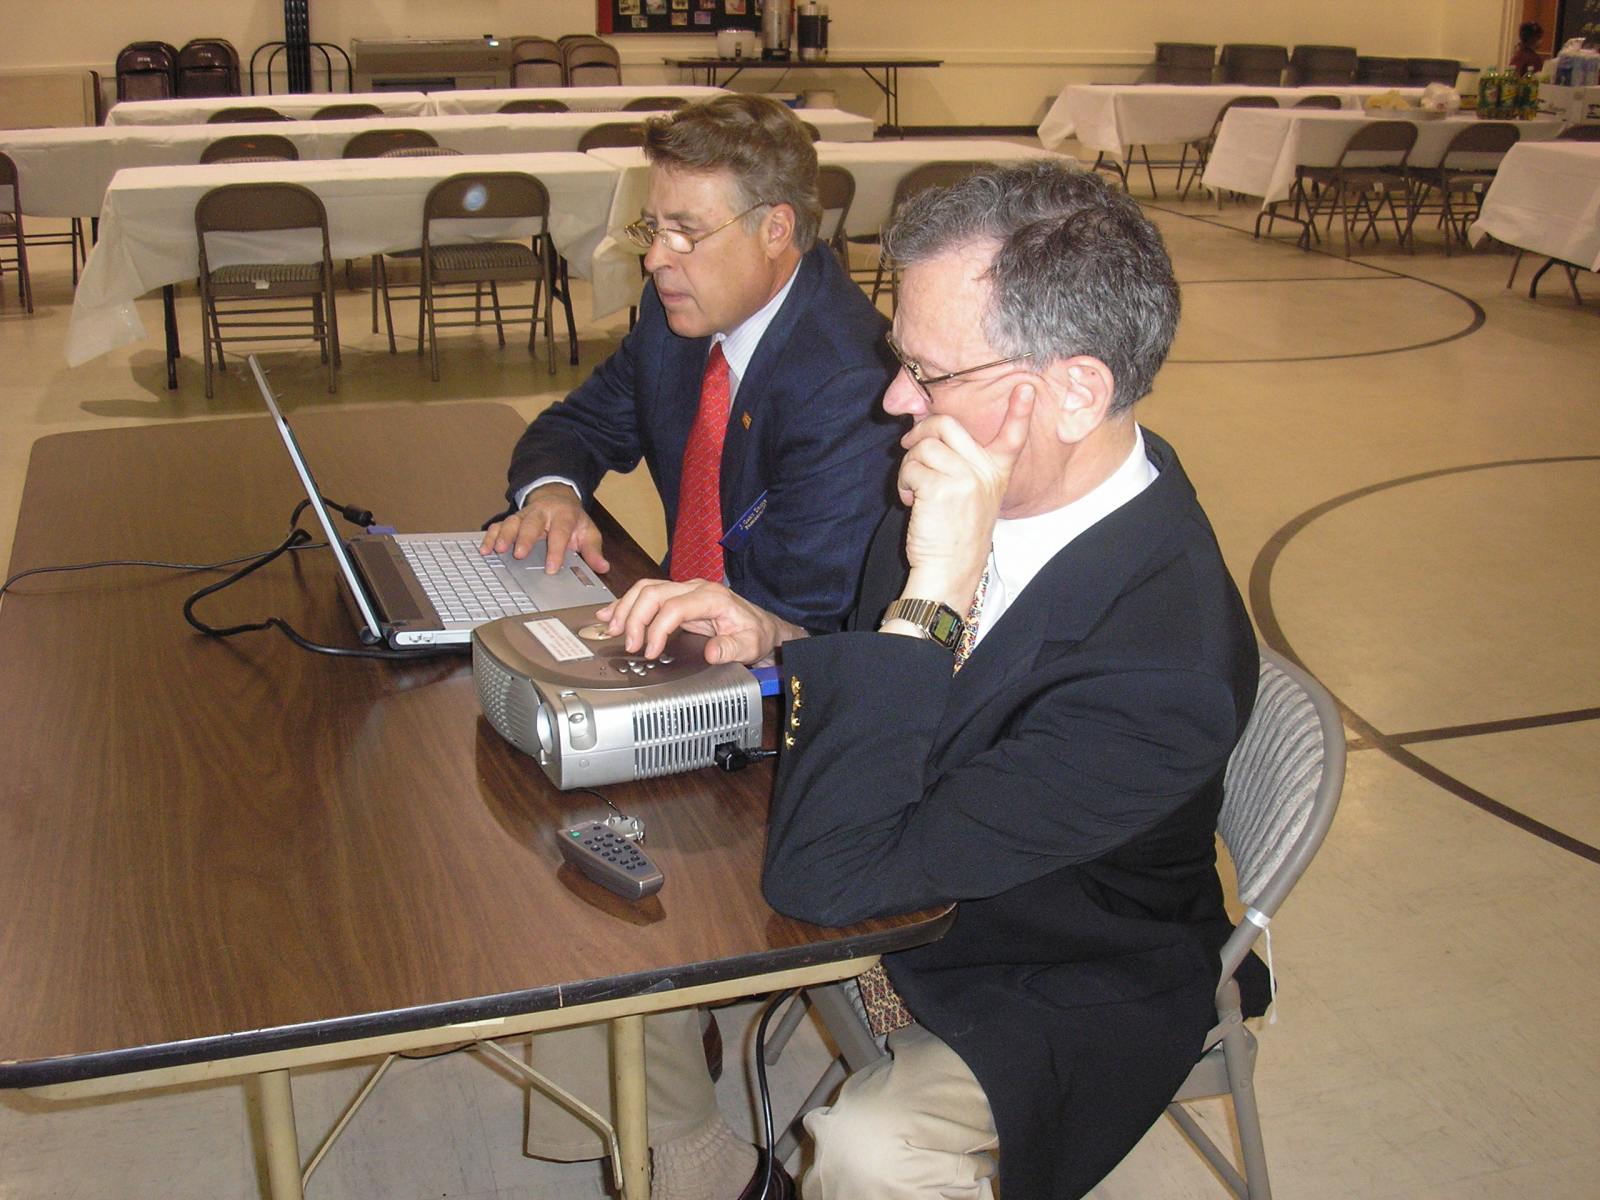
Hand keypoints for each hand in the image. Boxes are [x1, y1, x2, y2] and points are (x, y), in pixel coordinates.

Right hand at [480, 483, 609, 574]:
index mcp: (563, 515)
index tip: (551, 568)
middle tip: (518, 554)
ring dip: (504, 536)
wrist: (557, 498)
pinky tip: (485, 549)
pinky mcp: (512, 519)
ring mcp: (525, 515)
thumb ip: (593, 550)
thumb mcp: (588, 532)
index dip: (555, 550)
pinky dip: (491, 536)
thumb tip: (603, 567)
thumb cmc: (572, 521)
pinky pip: (499, 525)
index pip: (560, 533)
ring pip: (512, 522)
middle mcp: (542, 513)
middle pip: (532, 523)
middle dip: (525, 538)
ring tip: (497, 550)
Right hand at [595, 578, 804, 663]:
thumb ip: (732, 649)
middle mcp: (696, 589)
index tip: (650, 651)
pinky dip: (627, 604)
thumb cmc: (755, 633)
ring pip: (646, 589)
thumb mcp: (751, 644)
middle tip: (629, 644)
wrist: (761, 626)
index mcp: (713, 598)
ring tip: (612, 629)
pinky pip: (647, 595)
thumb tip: (712, 653)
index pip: (674, 606)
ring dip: (625, 608)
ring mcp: (685, 591)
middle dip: (635, 617)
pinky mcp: (678, 598)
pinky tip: (611, 614)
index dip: (657, 628)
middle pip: (654, 592)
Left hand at [896, 385, 1035, 610]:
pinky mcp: (941, 488)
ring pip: (922, 447)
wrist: (950, 570)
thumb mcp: (972, 496)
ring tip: (913, 489)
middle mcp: (984, 471)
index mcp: (996, 472)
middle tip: (909, 448)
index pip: (1013, 438)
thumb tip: (927, 432)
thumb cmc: (954, 534)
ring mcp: (964, 478)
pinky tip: (911, 501)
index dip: (1019, 411)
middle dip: (919, 432)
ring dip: (908, 466)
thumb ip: (960, 465)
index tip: (1025, 387)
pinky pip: (911, 468)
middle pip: (945, 424)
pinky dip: (904, 483)